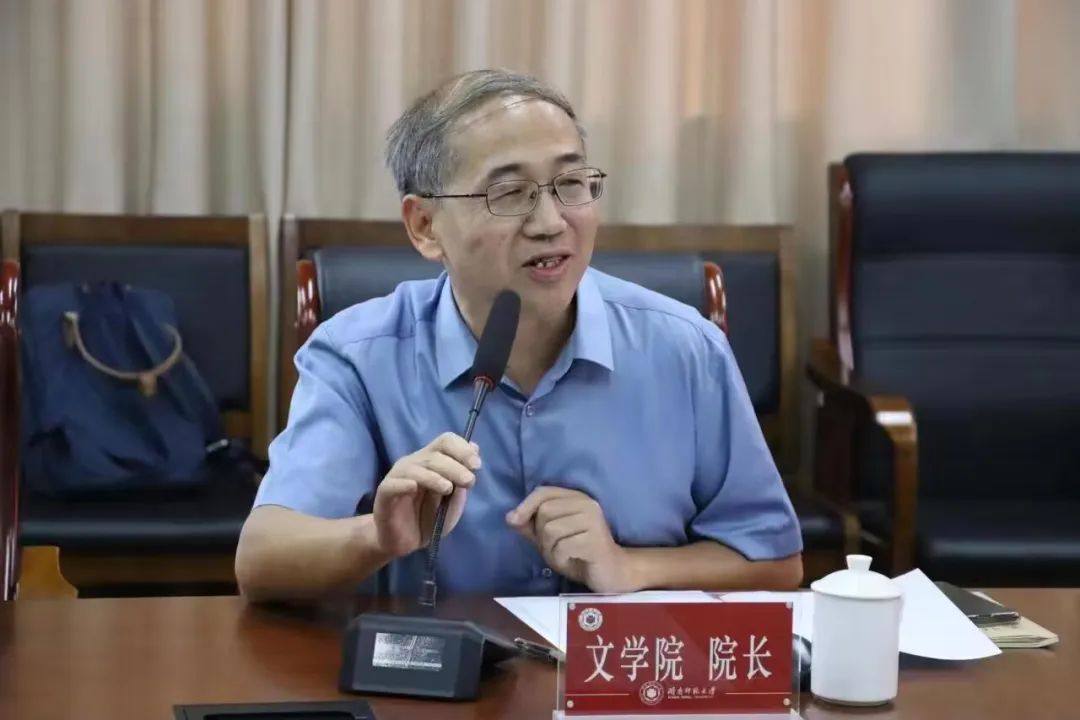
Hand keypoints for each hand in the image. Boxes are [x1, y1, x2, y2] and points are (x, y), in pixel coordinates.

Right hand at [372, 432, 480, 558]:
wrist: (407, 542)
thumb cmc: (430, 518)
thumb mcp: (454, 499)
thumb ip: (462, 477)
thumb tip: (475, 448)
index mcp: (432, 461)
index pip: (446, 441)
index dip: (462, 449)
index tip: (476, 466)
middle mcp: (414, 463)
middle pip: (434, 454)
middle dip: (455, 466)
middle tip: (468, 481)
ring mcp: (398, 477)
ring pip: (415, 468)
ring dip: (435, 476)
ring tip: (448, 489)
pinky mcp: (384, 494)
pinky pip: (393, 484)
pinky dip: (404, 484)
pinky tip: (414, 488)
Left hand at [506, 487, 637, 592]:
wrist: (612, 573)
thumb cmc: (580, 554)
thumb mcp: (551, 539)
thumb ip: (531, 527)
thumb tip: (510, 517)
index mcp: (577, 498)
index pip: (543, 492)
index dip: (525, 505)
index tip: (513, 521)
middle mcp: (587, 504)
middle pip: (544, 512)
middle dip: (541, 535)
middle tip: (554, 548)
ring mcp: (593, 521)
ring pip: (551, 530)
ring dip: (550, 549)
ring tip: (564, 556)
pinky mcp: (595, 540)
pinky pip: (562, 547)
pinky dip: (560, 559)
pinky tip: (572, 561)